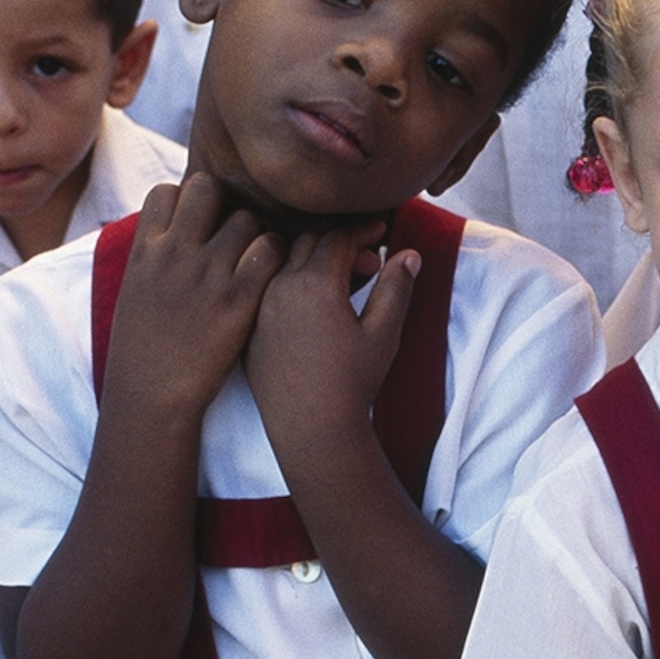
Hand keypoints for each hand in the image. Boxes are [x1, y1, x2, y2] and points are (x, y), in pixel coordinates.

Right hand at [104, 174, 292, 415]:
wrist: (151, 397)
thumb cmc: (142, 352)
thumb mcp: (134, 293)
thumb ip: (154, 258)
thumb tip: (169, 235)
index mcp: (145, 251)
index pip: (167, 191)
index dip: (187, 200)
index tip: (198, 224)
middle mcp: (175, 254)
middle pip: (208, 188)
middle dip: (225, 203)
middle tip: (233, 233)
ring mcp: (208, 274)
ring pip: (246, 217)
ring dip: (255, 232)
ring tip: (254, 260)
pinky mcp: (239, 299)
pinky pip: (269, 250)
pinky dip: (275, 255)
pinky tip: (270, 276)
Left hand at [243, 224, 412, 454]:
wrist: (311, 429)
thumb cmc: (352, 384)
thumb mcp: (384, 334)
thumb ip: (397, 288)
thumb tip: (410, 254)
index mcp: (316, 284)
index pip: (339, 236)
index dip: (363, 230)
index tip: (381, 232)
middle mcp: (281, 288)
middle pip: (308, 241)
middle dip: (339, 242)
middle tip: (367, 262)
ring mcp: (260, 307)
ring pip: (284, 262)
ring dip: (312, 260)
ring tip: (338, 281)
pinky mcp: (250, 328)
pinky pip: (266, 289)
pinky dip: (289, 283)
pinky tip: (310, 304)